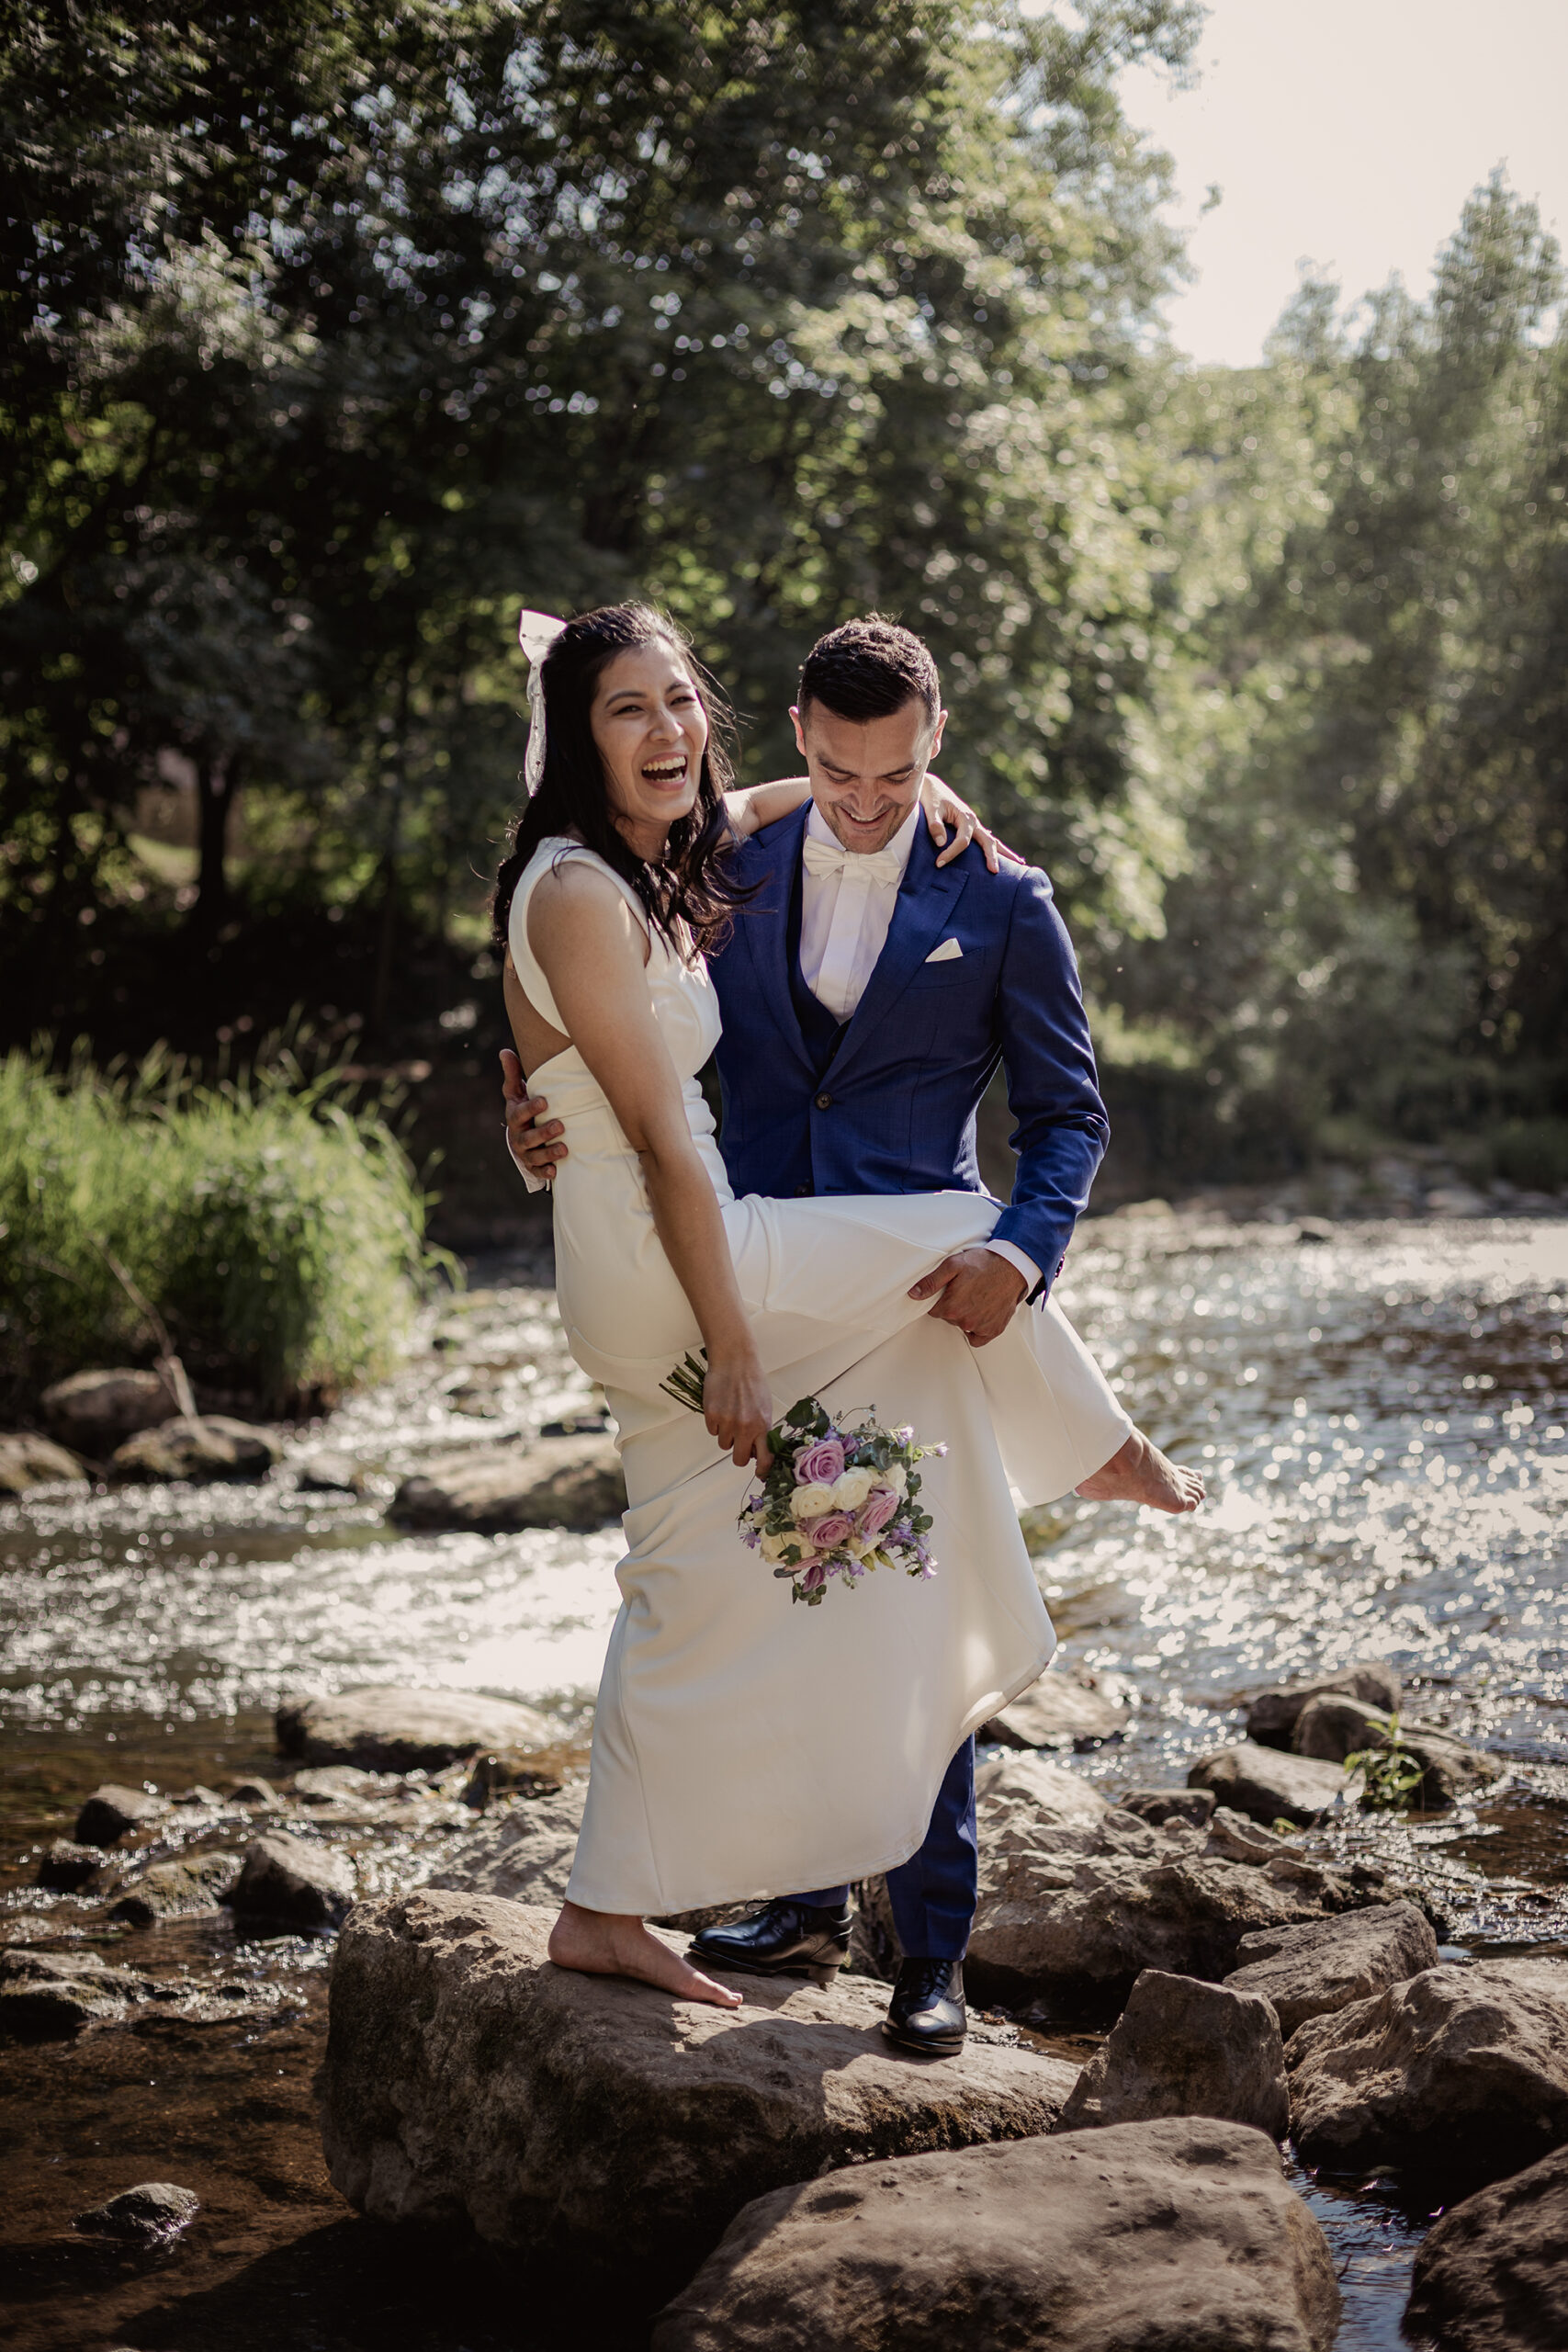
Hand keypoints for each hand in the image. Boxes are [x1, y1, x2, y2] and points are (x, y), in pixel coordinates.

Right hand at [501, 1047, 566, 1180]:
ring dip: (549, 1153)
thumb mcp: (517, 1092)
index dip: (531, 1108)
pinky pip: (538, 1171)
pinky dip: (545, 1172)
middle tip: (560, 1125)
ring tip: (564, 1148)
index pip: (520, 1113)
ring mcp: (525, 1153)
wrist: (522, 1135)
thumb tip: (505, 1051)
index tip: (545, 1101)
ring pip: (535, 1155)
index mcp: (515, 1117)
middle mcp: (518, 1137)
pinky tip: (555, 1171)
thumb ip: (513, 1073)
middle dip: (544, 1132)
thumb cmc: (523, 1108)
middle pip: (529, 1137)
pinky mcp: (533, 1166)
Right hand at [702, 1349, 774, 1472]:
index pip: (765, 1458)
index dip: (762, 1470)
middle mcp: (745, 1427)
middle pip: (739, 1459)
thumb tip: (757, 1449)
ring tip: (730, 1414)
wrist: (735, 1361)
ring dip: (726, 1435)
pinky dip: (715, 1423)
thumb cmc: (752, 1381)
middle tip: (739, 1443)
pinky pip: (712, 1431)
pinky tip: (721, 1407)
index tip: (760, 1473)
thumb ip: (762, 1429)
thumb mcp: (764, 1406)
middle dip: (739, 1454)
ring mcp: (727, 1422)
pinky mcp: (711, 1415)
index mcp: (763, 1425)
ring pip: (724, 1445)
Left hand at [908, 1248, 1026, 1345]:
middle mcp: (964, 1321)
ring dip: (966, 1315)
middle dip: (954, 1306)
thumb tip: (913, 1294)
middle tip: (966, 1290)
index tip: (951, 1290)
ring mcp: (980, 1327)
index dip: (941, 1299)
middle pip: (949, 1318)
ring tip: (977, 1297)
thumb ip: (931, 1281)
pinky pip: (977, 1339)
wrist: (1012, 1267)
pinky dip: (977, 1329)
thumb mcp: (953, 1265)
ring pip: (963, 1326)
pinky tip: (981, 1314)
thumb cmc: (984, 1264)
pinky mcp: (993, 1330)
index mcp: (951, 1307)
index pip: (934, 1310)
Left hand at [920, 774, 1021, 872]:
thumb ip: (934, 825)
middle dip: (992, 856)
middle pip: (987, 841)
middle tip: (994, 871)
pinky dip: (996, 849)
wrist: (932, 786)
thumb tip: (941, 843)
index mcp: (965, 817)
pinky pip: (986, 840)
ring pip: (992, 841)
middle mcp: (974, 821)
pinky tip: (1006, 858)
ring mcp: (975, 825)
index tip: (939, 863)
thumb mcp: (930, 809)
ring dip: (1004, 853)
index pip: (962, 841)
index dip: (951, 853)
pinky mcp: (972, 828)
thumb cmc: (931, 797)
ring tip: (1018, 864)